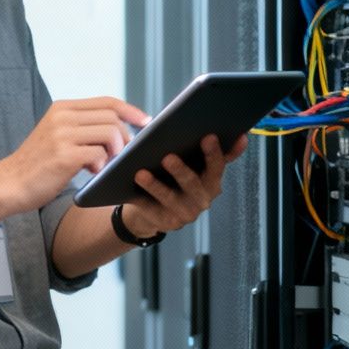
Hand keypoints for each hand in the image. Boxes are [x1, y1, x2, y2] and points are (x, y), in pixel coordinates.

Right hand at [0, 97, 150, 210]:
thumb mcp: (57, 136)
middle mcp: (63, 116)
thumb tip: (120, 130)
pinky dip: (102, 164)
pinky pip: (99, 154)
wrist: (9, 184)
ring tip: (103, 164)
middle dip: (125, 137)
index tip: (145, 122)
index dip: (131, 110)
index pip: (107, 101)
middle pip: (113, 117)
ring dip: (115, 151)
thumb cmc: (37, 165)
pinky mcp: (64, 155)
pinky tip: (92, 172)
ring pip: (110, 133)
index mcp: (62, 108)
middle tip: (119, 154)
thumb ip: (83, 128)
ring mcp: (62, 134)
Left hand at [116, 133, 249, 241]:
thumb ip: (197, 147)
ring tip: (140, 174)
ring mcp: (185, 213)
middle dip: (181, 171)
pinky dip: (141, 199)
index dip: (214, 152)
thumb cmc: (174, 175)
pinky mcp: (166, 222)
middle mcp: (203, 198)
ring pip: (170, 198)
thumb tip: (202, 125)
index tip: (209, 136)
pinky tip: (131, 188)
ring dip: (156, 186)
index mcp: (211, 180)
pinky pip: (151, 209)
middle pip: (193, 183)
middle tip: (168, 157)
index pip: (217, 166)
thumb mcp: (189, 162)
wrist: (156, 207)